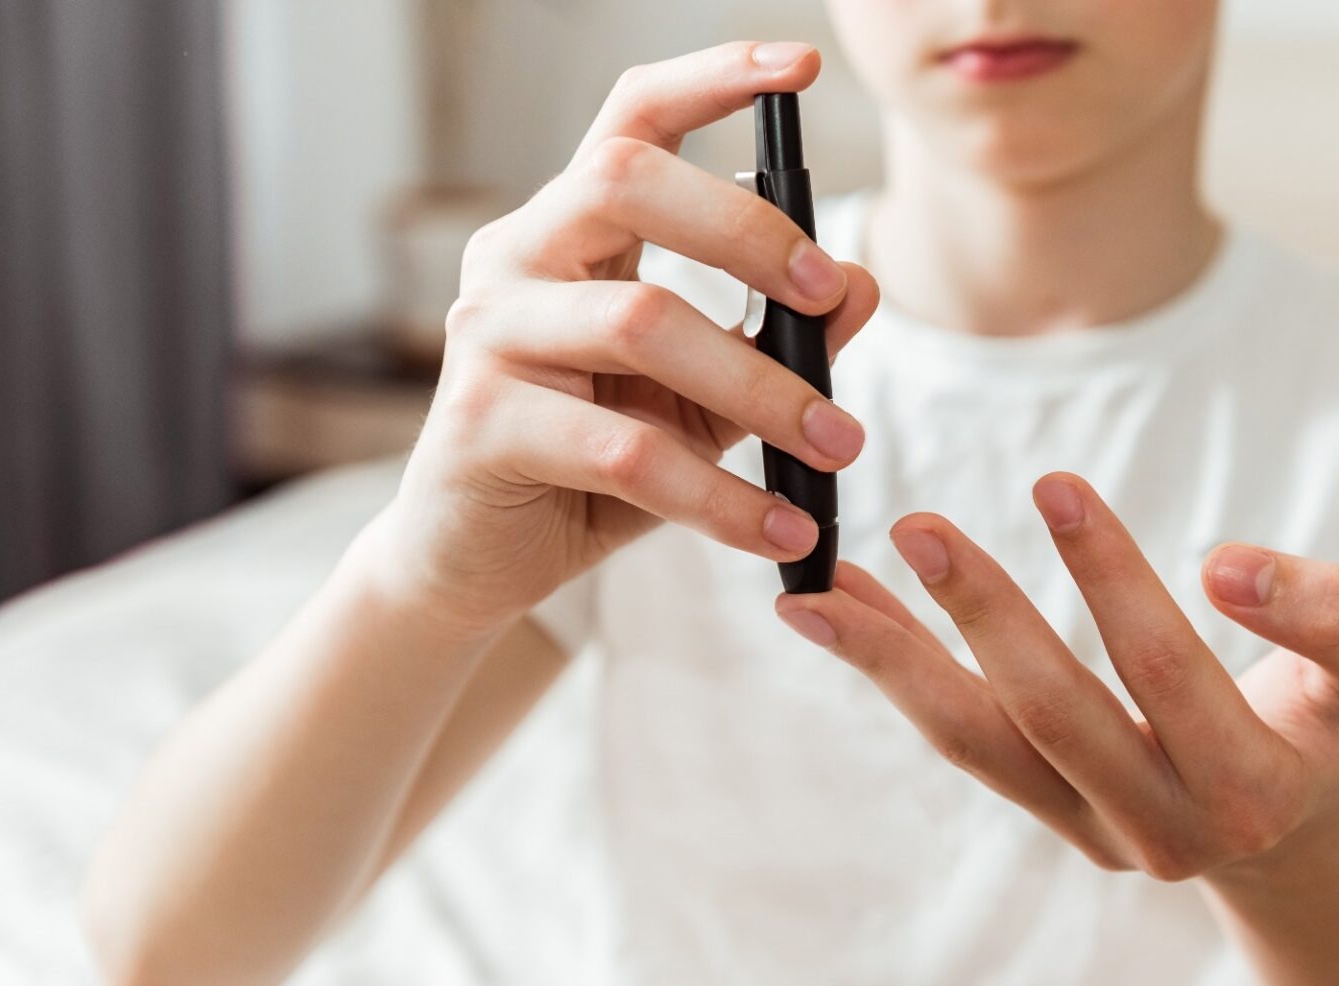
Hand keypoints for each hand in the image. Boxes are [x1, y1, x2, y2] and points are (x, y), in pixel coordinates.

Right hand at [363, 41, 879, 633]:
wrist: (477, 565)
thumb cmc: (593, 470)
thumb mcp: (703, 400)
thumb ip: (775, 341)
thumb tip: (861, 285)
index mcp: (569, 233)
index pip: (632, 120)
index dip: (712, 78)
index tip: (801, 66)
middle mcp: (516, 259)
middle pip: (627, 180)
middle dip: (749, 230)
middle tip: (829, 297)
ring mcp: (486, 335)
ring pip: (641, 322)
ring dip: (761, 387)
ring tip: (836, 448)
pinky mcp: (479, 424)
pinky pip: (624, 450)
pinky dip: (719, 497)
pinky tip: (778, 531)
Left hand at [772, 472, 1338, 881]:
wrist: (1302, 827)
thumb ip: (1333, 612)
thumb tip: (1229, 566)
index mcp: (1250, 792)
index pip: (1164, 673)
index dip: (1111, 578)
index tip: (1055, 484)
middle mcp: (1162, 830)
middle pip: (1054, 716)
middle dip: (983, 618)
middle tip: (917, 526)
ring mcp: (1094, 831)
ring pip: (980, 744)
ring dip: (896, 663)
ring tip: (817, 591)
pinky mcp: (1050, 812)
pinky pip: (963, 737)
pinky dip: (899, 670)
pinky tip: (841, 611)